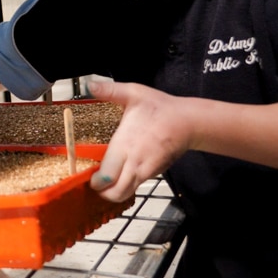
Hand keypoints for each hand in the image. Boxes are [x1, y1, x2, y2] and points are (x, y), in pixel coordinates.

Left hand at [87, 80, 193, 202]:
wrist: (188, 121)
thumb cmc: (160, 107)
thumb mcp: (133, 93)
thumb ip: (109, 90)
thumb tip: (89, 84)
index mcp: (125, 144)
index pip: (107, 175)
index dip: (96, 182)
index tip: (89, 176)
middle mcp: (134, 161)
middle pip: (115, 192)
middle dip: (102, 192)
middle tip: (95, 183)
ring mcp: (145, 170)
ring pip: (126, 193)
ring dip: (113, 192)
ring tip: (105, 182)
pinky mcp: (154, 173)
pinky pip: (136, 186)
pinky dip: (125, 187)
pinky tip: (119, 176)